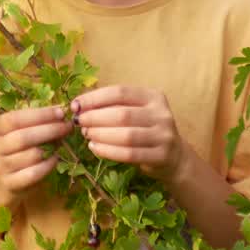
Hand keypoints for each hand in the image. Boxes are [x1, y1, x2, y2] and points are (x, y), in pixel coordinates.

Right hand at [0, 105, 71, 213]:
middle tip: (67, 126)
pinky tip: (55, 159)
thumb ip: (33, 123)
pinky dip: (48, 165)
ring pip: (32, 155)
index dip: (40, 114)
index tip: (60, 112)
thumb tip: (60, 113)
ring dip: (52, 148)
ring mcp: (0, 167)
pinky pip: (34, 173)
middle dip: (51, 130)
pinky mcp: (9, 183)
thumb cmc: (13, 152)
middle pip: (24, 137)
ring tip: (62, 142)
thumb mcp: (15, 133)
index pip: (15, 118)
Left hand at [73, 85, 188, 183]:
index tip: (75, 105)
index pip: (119, 92)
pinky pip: (129, 154)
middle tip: (78, 122)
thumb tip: (79, 104)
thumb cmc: (145, 130)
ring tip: (86, 134)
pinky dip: (108, 151)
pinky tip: (94, 148)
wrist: (173, 157)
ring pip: (126, 135)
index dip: (94, 98)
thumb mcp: (135, 112)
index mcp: (153, 96)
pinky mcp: (161, 156)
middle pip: (121, 114)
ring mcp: (164, 135)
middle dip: (95, 118)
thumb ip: (112, 106)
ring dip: (100, 135)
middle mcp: (161, 114)